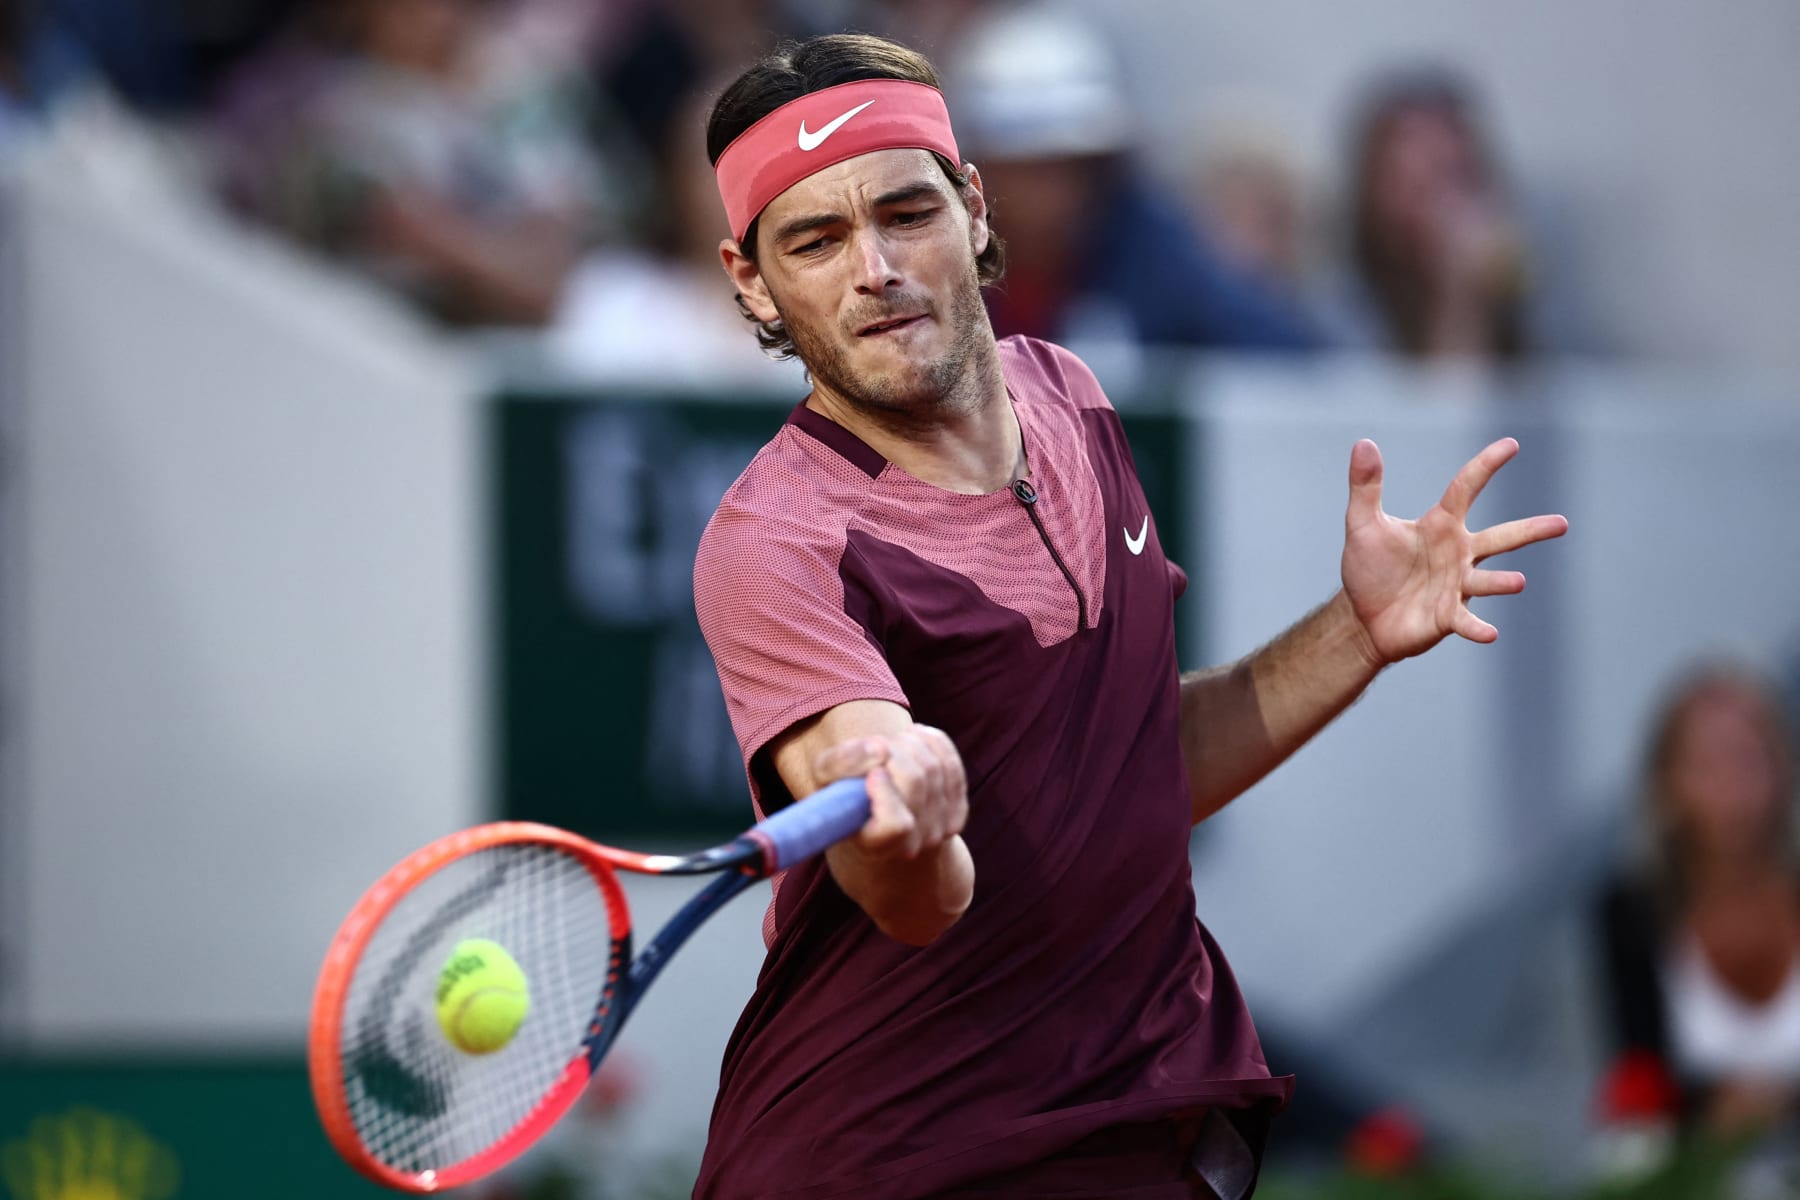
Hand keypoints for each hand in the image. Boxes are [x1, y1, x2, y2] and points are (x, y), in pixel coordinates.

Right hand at [811, 726, 967, 861]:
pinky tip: (914, 738)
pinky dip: (932, 741)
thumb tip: (878, 749)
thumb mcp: (826, 781)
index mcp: (873, 845)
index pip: (895, 824)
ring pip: (934, 768)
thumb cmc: (845, 798)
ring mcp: (938, 832)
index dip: (886, 793)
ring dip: (909, 743)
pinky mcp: (956, 814)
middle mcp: (910, 846)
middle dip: (893, 751)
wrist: (875, 816)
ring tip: (890, 745)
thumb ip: (838, 765)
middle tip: (876, 746)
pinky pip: (951, 763)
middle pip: (915, 783)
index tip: (873, 773)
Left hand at [1341, 437, 1566, 664]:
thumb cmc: (1369, 568)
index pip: (1466, 488)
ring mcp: (1457, 586)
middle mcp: (1458, 553)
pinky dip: (1478, 627)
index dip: (1486, 466)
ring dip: (1502, 582)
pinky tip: (1490, 633)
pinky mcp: (1448, 617)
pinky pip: (1467, 621)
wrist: (1362, 617)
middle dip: (1531, 530)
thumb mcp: (1361, 524)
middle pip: (1501, 538)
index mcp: (1441, 525)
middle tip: (1562, 524)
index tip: (1511, 444)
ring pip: (1488, 581)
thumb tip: (1363, 442)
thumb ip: (1365, 486)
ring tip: (1518, 581)